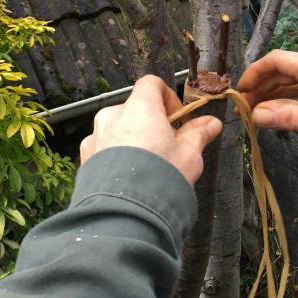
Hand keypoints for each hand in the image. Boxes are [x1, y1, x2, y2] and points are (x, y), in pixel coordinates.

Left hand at [80, 75, 222, 184]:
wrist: (125, 214)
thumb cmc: (160, 178)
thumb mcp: (189, 155)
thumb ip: (198, 134)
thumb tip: (211, 123)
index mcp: (140, 108)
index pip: (151, 83)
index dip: (167, 97)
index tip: (177, 118)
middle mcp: (113, 116)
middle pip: (134, 108)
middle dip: (150, 123)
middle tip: (165, 147)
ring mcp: (95, 136)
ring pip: (117, 128)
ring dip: (131, 139)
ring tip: (145, 166)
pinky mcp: (85, 157)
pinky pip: (103, 147)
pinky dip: (115, 155)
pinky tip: (128, 177)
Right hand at [237, 50, 297, 158]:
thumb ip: (289, 117)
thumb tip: (256, 114)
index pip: (277, 59)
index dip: (255, 73)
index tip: (241, 91)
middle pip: (284, 68)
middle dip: (262, 85)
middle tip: (246, 107)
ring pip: (295, 79)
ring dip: (275, 93)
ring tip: (259, 112)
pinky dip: (290, 97)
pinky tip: (282, 111)